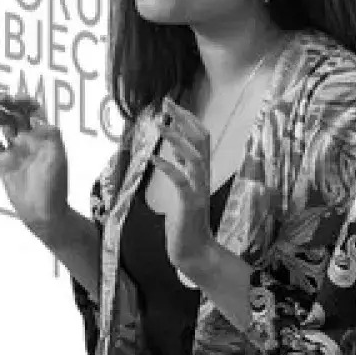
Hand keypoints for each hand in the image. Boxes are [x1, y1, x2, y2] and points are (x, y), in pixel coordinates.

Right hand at [0, 93, 69, 233]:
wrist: (43, 212)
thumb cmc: (54, 185)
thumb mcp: (57, 157)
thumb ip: (50, 135)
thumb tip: (38, 118)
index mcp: (44, 136)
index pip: (34, 111)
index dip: (25, 101)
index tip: (15, 98)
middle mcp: (30, 140)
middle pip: (17, 114)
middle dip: (7, 103)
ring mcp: (16, 151)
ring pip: (4, 126)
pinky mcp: (4, 163)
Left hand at [150, 99, 219, 276]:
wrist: (194, 252)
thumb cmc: (186, 221)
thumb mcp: (183, 189)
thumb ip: (184, 169)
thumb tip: (175, 148)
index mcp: (200, 173)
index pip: (201, 137)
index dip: (188, 119)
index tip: (171, 104)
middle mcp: (202, 178)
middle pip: (202, 140)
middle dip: (185, 119)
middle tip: (167, 103)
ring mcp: (198, 190)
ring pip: (196, 157)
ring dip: (177, 139)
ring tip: (159, 124)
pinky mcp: (190, 204)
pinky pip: (181, 181)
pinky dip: (168, 167)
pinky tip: (153, 157)